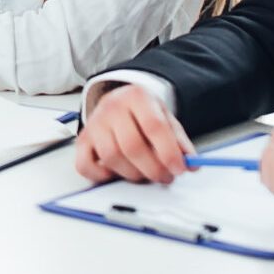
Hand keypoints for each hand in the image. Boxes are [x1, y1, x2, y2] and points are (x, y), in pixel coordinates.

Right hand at [74, 81, 194, 184]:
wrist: (118, 101)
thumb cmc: (142, 112)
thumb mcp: (166, 118)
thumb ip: (179, 140)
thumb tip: (191, 164)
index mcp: (137, 97)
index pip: (154, 126)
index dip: (168, 152)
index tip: (179, 168)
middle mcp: (112, 107)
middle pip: (132, 146)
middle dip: (153, 168)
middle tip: (165, 177)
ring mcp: (94, 124)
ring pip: (112, 157)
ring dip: (133, 174)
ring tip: (146, 174)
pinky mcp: (83, 140)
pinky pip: (85, 165)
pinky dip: (100, 175)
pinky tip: (116, 172)